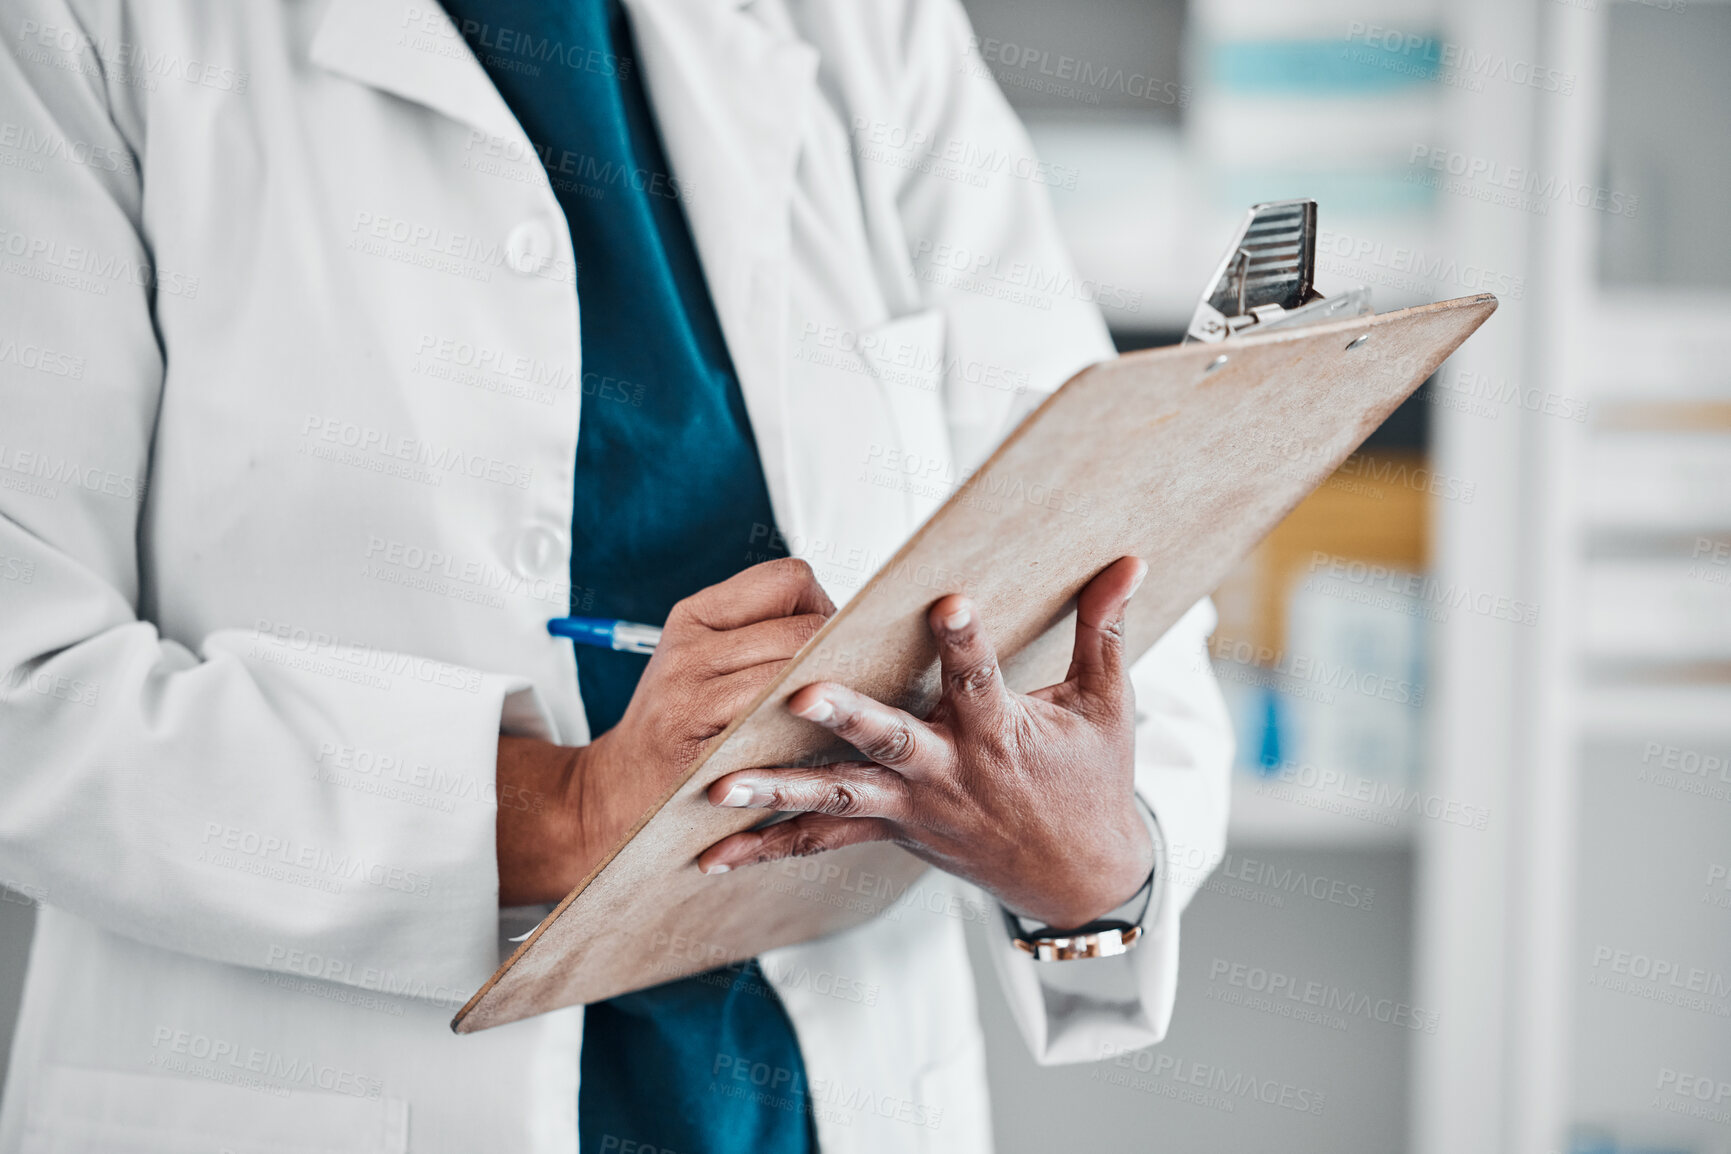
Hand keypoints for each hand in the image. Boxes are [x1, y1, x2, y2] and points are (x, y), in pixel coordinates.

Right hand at [496, 559, 834, 905]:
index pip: (788, 580)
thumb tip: (851, 623)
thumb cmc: (680, 726)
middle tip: (854, 687)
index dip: (823, 607)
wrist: (620, 796)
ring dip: (832, 698)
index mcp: (694, 617)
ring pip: (798, 678)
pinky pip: (779, 731)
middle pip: (805, 631)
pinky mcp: (701, 755)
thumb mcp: (702, 660)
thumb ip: (762, 632)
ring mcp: (691, 704)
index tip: (829, 643)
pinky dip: (808, 736)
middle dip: (842, 657)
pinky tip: (815, 747)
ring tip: (839, 716)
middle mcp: (689, 653)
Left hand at [697, 557, 1152, 929]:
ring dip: (777, 791)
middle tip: (802, 696)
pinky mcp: (893, 836)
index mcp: (1002, 736)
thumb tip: (1129, 561)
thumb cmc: (1094, 782)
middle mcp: (950, 774)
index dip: (966, 641)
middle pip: (891, 744)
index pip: (982, 680)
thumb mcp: (1108, 708)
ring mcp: (914, 811)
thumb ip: (1104, 631)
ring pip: (838, 799)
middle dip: (847, 719)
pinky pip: (822, 843)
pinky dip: (767, 847)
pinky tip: (709, 853)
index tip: (946, 600)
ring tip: (718, 787)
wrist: (1079, 880)